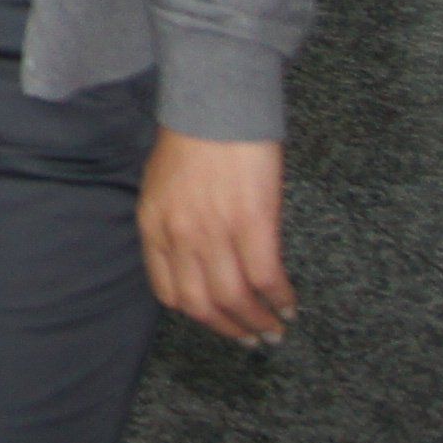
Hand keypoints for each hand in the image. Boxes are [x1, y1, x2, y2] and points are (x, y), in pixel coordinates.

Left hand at [142, 131, 293, 343]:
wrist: (216, 102)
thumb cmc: (193, 136)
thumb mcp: (163, 185)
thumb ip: (174, 223)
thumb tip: (199, 258)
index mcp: (153, 225)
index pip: (168, 291)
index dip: (196, 314)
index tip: (217, 322)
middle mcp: (180, 235)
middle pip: (202, 304)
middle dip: (231, 329)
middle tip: (254, 340)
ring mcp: (215, 231)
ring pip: (235, 299)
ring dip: (258, 322)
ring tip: (275, 330)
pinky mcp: (253, 223)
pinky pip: (266, 278)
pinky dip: (280, 298)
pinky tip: (289, 304)